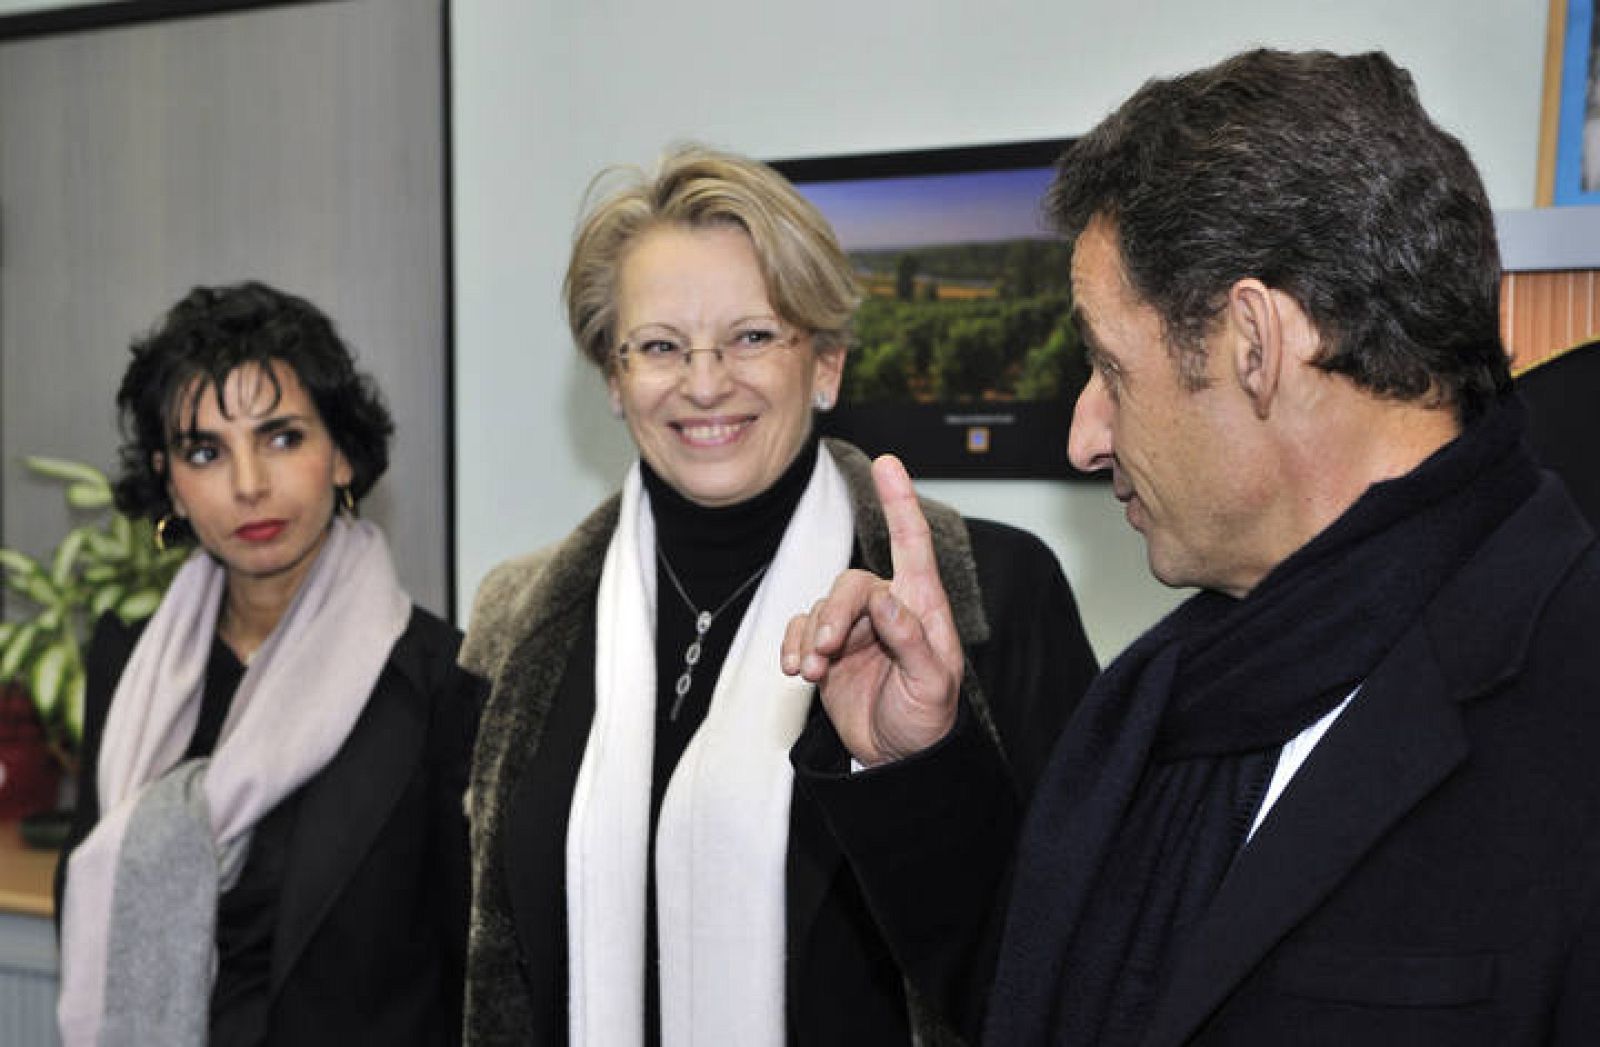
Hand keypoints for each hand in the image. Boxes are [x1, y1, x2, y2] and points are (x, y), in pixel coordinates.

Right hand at [782, 455, 963, 765]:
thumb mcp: (931, 686)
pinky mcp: (827, 648)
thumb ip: (911, 641)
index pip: (911, 544)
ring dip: (811, 637)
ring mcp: (854, 627)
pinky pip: (801, 629)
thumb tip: (886, 599)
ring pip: (821, 607)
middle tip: (824, 653)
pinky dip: (794, 646)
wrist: (895, 759)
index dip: (900, 502)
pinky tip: (796, 671)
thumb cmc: (926, 719)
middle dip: (833, 614)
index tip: (887, 464)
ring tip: (812, 673)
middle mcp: (887, 608)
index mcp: (922, 606)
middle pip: (851, 584)